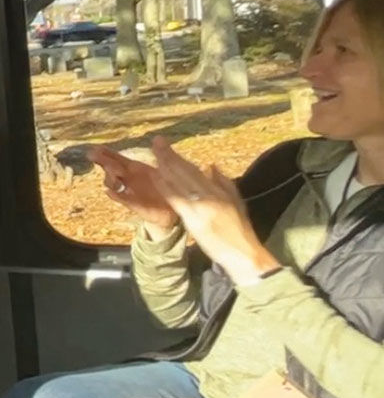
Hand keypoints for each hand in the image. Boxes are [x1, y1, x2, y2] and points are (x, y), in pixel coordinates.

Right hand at [89, 146, 178, 234]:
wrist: (175, 207)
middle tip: (95, 156)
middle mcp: (128, 178)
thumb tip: (158, 137)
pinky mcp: (134, 204)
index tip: (94, 149)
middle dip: (102, 162)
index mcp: (134, 168)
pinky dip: (116, 196)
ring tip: (113, 174)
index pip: (115, 158)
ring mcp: (129, 191)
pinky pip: (122, 199)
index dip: (104, 153)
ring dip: (109, 179)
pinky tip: (109, 192)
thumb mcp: (168, 167)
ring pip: (111, 184)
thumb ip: (162, 154)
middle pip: (110, 168)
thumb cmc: (170, 185)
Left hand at [149, 138, 278, 279]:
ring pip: (181, 182)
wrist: (244, 254)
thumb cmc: (240, 231)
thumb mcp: (237, 203)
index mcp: (220, 192)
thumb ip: (224, 183)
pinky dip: (166, 187)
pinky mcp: (195, 220)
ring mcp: (202, 207)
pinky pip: (178, 200)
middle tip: (156, 142)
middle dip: (169, 156)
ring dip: (166, 167)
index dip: (179, 158)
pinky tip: (157, 176)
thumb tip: (211, 165)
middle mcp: (211, 196)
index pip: (195, 171)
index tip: (166, 147)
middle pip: (187, 172)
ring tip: (154, 153)